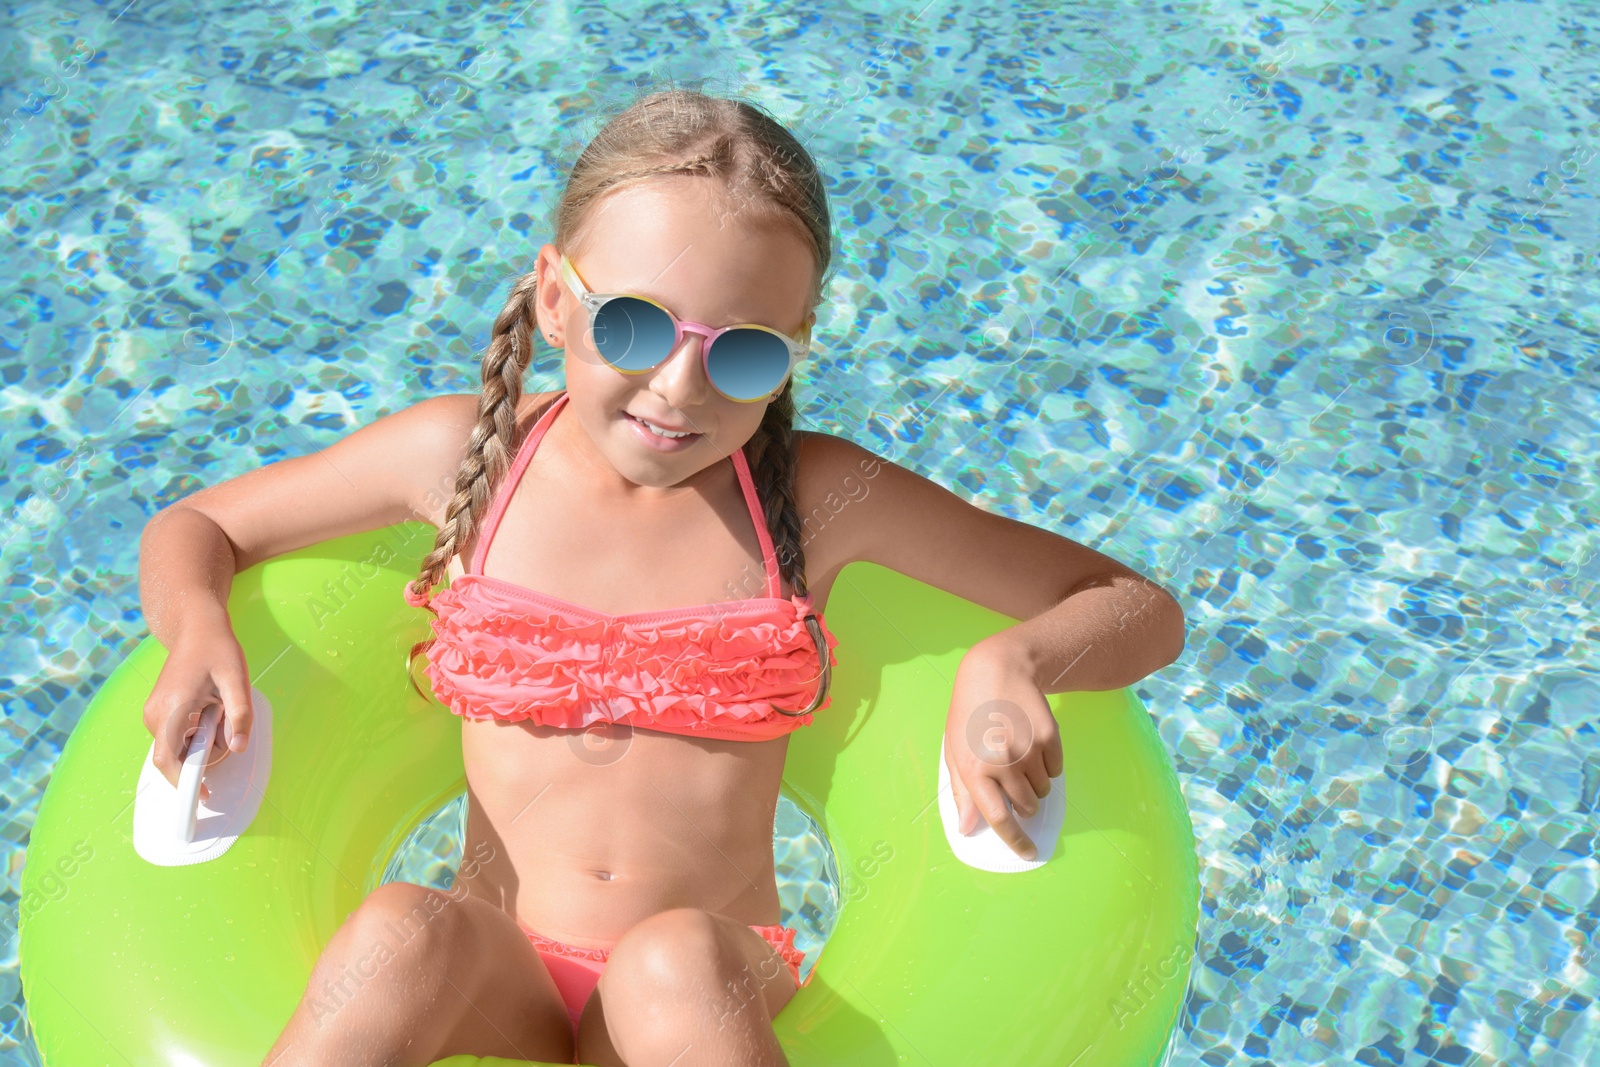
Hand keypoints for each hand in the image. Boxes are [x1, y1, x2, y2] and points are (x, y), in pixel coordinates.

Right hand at [141, 625, 253, 803]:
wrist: (196, 628)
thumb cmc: (217, 650)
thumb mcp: (237, 680)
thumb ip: (239, 716)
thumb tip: (238, 747)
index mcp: (171, 708)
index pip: (167, 759)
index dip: (183, 783)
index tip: (202, 796)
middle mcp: (154, 715)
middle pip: (177, 756)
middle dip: (204, 752)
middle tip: (224, 720)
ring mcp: (153, 714)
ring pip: (178, 747)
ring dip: (202, 740)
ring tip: (217, 707)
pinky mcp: (158, 713)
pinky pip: (177, 737)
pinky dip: (197, 733)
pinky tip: (210, 708)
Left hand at [943, 643, 1062, 859]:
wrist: (997, 672)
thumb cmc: (969, 714)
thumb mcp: (955, 751)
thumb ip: (963, 793)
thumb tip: (968, 828)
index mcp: (974, 769)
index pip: (999, 819)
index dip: (1015, 841)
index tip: (1028, 852)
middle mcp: (1003, 763)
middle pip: (1025, 806)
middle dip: (1022, 804)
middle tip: (1012, 781)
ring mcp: (1029, 750)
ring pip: (1043, 790)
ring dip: (1034, 785)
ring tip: (1019, 756)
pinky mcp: (1050, 738)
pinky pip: (1056, 771)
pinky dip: (1047, 766)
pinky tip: (1031, 743)